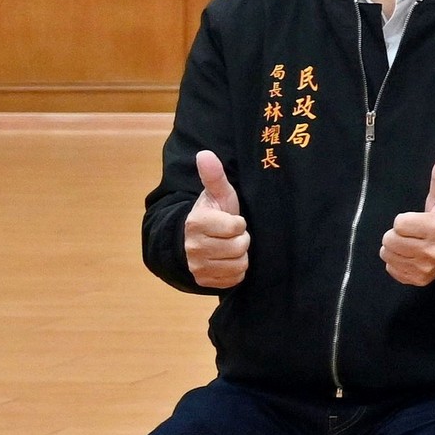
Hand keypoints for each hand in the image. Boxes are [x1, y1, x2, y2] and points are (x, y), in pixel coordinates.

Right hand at [182, 148, 249, 288]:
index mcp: (196, 223)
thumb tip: (205, 153)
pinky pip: (234, 278)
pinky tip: (226, 260)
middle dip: (240, 239)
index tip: (231, 219)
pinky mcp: (204, 281)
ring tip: (228, 246)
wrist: (194, 241)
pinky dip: (235, 270)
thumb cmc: (214, 214)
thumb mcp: (217, 194)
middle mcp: (193, 247)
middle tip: (230, 235)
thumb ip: (214, 175)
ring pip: (239, 264)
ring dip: (239, 255)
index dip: (239, 223)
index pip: (236, 227)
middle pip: (239, 247)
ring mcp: (197, 267)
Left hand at [379, 151, 434, 286]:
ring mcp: (425, 268)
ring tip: (411, 242)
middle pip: (390, 239)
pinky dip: (397, 261)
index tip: (419, 220)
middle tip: (413, 231)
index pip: (399, 223)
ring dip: (395, 247)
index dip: (406, 219)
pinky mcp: (419, 280)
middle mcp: (432, 251)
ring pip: (388, 254)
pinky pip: (391, 269)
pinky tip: (411, 255)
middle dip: (398, 233)